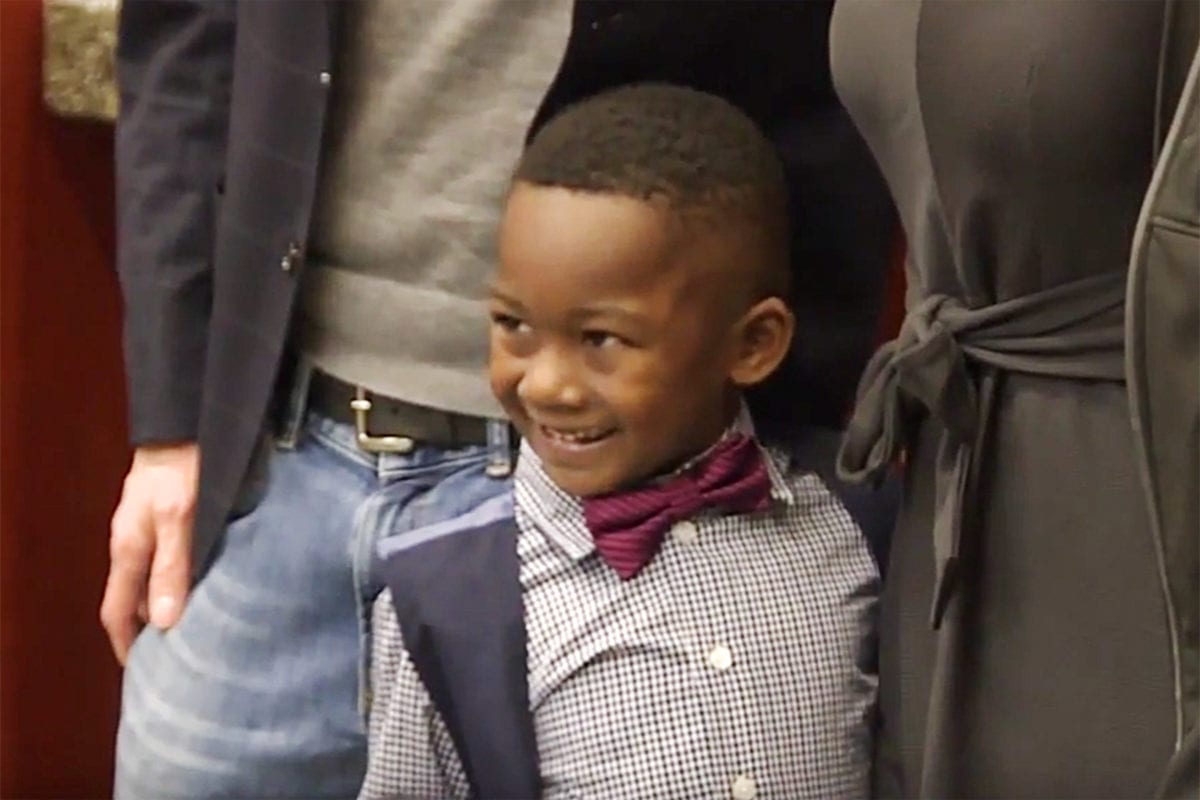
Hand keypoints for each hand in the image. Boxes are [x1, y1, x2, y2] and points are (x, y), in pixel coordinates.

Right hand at [101, 442, 198, 663]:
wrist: (188, 421)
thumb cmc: (183, 468)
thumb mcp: (180, 518)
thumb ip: (173, 566)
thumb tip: (166, 622)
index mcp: (128, 549)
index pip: (116, 612)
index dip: (126, 645)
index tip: (142, 672)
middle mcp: (132, 543)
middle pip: (133, 599)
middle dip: (147, 631)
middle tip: (175, 659)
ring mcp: (147, 528)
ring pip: (151, 580)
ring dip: (166, 605)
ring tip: (195, 629)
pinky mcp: (167, 515)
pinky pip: (167, 560)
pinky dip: (179, 580)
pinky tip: (205, 585)